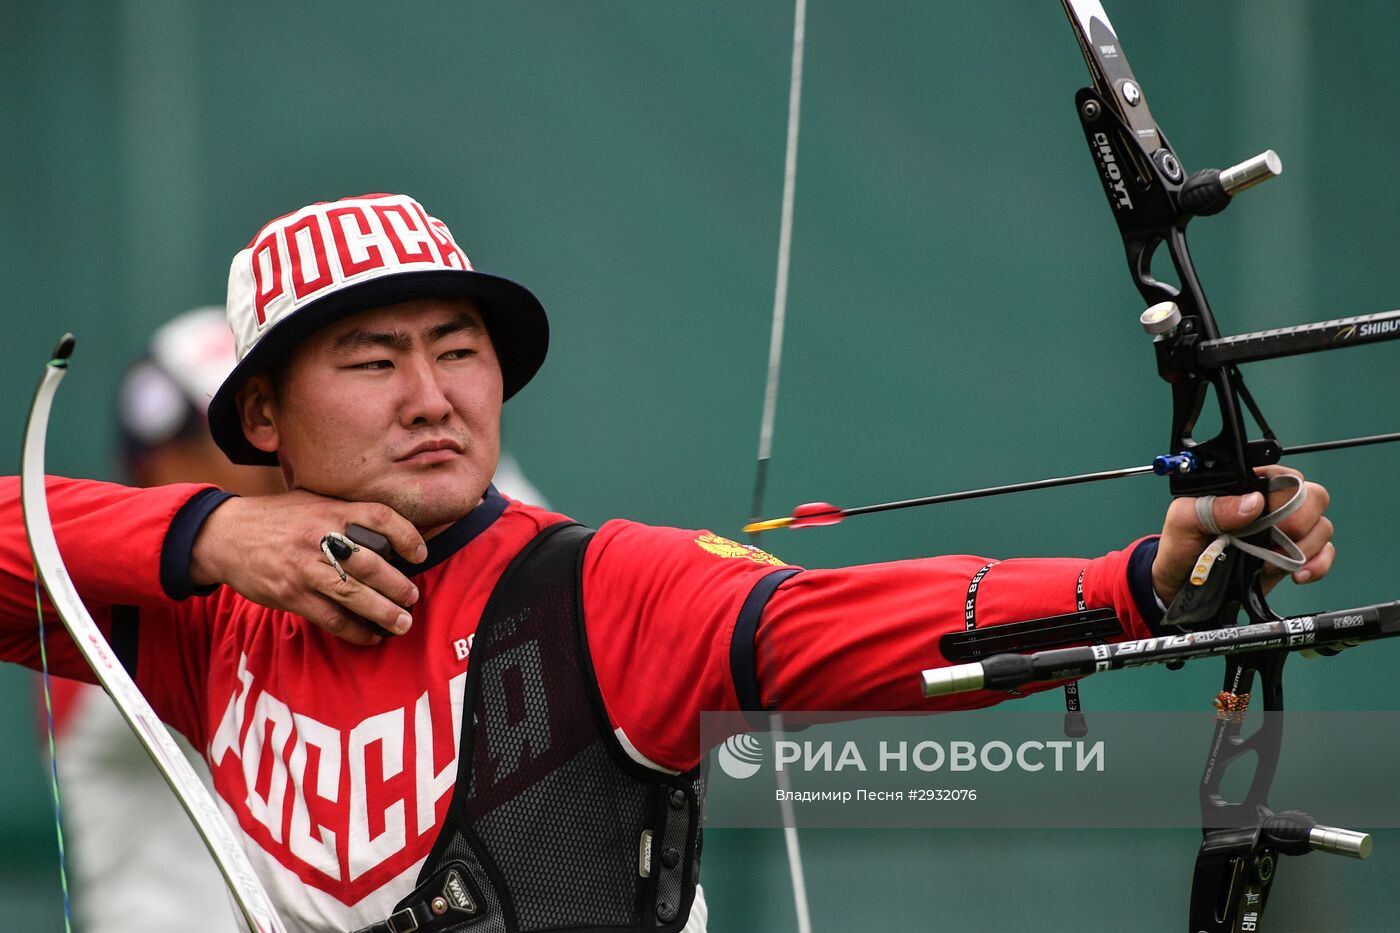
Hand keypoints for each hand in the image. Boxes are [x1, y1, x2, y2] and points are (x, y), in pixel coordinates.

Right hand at [191, 490, 426, 644]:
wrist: (225, 535)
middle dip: (398, 585)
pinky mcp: (291, 595)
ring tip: (402, 622)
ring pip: (353, 594)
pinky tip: (369, 636)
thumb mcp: (312, 502)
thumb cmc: (276, 519)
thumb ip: (345, 514)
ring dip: (383, 612)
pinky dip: (354, 630)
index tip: (420, 553)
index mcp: (330, 511)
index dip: (406, 535)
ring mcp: (305, 568)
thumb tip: (388, 534)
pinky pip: (330, 617)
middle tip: (413, 597)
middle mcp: (320, 538)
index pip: (380, 517)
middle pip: (371, 563)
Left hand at [1151, 465, 1334, 605]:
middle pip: (1314, 496)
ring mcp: (1285, 531)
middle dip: (1299, 522)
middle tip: (1272, 541)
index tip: (1266, 517)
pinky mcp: (1293, 555)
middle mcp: (1271, 504)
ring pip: (1322, 525)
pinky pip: (1325, 552)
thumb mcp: (1183, 521)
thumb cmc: (1180, 547)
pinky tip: (1299, 574)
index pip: (1285, 476)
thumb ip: (1212, 508)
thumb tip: (1252, 502)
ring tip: (1271, 563)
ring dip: (1304, 547)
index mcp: (1247, 486)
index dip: (1285, 495)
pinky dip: (1318, 563)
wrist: (1181, 588)